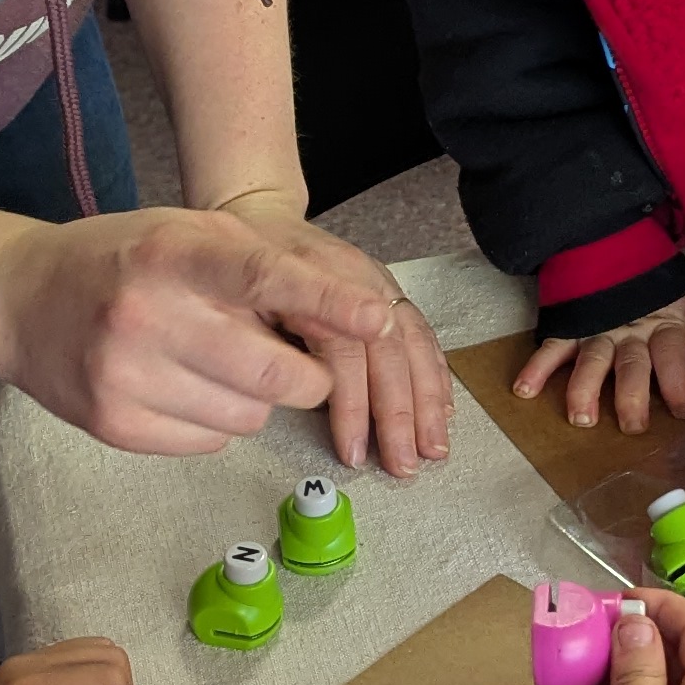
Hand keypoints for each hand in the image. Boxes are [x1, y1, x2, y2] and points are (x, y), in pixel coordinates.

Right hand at [0, 207, 381, 451]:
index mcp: (168, 254)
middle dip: (306, 375)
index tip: (378, 319)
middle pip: (273, 372)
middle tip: (295, 361)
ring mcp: (124, 377)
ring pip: (249, 416)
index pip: (262, 279)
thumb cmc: (119, 258)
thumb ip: (260, 263)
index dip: (326, 303)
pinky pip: (210, 442)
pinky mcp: (114, 427)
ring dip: (256, 397)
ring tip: (216, 363)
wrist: (15, 299)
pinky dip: (216, 421)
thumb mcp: (184, 232)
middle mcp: (144, 315)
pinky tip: (182, 385)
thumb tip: (349, 314)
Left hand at [217, 188, 449, 482]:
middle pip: (388, 351)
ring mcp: (380, 285)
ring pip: (414, 345)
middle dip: (399, 415)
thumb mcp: (240, 296)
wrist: (262, 219)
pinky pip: (423, 336)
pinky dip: (436, 375)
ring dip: (427, 402)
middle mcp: (359, 279)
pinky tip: (444, 409)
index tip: (351, 450)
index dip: (351, 404)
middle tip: (402, 465)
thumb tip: (294, 392)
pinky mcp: (390, 294)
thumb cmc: (243, 262)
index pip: (343, 349)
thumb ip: (268, 337)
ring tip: (432, 449)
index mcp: (317, 279)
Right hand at [512, 285, 684, 433]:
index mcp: (661, 326)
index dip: (679, 383)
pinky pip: (551, 348)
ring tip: (582, 417)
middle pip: (631, 367)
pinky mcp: (569, 327)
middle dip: (632, 397)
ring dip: (584, 390)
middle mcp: (628, 333)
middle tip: (632, 426)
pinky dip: (536, 369)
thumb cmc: (650, 276)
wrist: (607, 237)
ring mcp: (596, 331)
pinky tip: (525, 391)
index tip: (684, 411)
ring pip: (590, 363)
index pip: (673, 357)